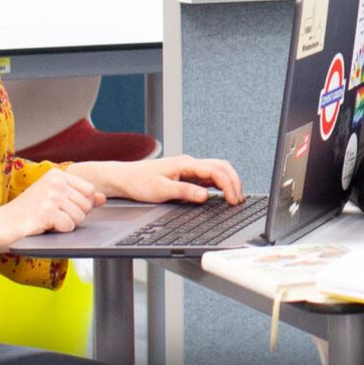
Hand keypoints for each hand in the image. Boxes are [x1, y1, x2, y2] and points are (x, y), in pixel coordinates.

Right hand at [0, 167, 105, 238]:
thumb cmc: (26, 213)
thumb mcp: (54, 199)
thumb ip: (79, 196)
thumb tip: (102, 198)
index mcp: (57, 174)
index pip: (90, 191)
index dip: (79, 204)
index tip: (60, 206)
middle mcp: (55, 182)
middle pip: (87, 206)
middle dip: (73, 216)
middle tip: (50, 215)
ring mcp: (51, 196)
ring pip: (79, 218)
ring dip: (65, 224)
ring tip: (45, 220)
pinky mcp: (47, 212)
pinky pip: (69, 226)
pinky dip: (58, 231)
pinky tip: (42, 226)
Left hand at [106, 155, 244, 204]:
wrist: (123, 178)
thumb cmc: (138, 182)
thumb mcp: (161, 190)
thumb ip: (185, 192)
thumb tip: (206, 196)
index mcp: (186, 164)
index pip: (216, 171)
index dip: (229, 186)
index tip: (233, 201)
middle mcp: (190, 163)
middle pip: (222, 167)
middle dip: (235, 182)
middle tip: (239, 200)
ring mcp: (189, 168)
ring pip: (217, 170)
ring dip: (229, 182)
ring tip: (235, 198)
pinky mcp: (186, 174)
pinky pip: (209, 176)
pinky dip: (220, 184)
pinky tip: (222, 194)